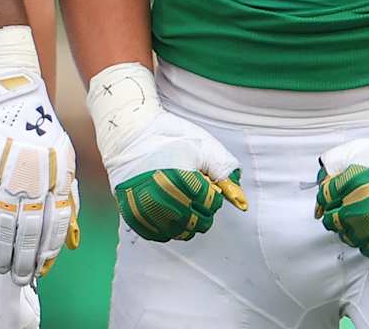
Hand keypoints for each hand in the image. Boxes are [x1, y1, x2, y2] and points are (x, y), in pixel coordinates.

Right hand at [0, 73, 78, 283]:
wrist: (17, 97)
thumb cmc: (43, 133)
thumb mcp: (65, 160)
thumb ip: (67, 198)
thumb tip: (67, 240)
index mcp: (59, 173)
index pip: (57, 220)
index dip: (48, 248)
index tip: (41, 268)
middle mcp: (36, 175)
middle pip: (29, 226)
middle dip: (24, 258)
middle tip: (18, 277)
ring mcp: (8, 171)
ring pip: (3, 221)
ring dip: (1, 249)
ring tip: (0, 267)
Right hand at [86, 64, 246, 242]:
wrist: (130, 134)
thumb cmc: (168, 136)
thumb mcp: (202, 145)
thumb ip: (222, 169)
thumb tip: (238, 196)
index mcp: (181, 178)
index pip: (209, 204)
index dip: (214, 198)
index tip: (210, 191)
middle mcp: (161, 196)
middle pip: (195, 222)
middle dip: (204, 214)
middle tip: (199, 201)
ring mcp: (144, 207)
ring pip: (176, 232)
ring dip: (187, 224)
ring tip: (186, 209)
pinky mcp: (131, 214)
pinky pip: (155, 234)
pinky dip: (167, 230)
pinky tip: (170, 216)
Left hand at [315, 103, 368, 262]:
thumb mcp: (363, 150)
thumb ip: (337, 163)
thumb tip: (320, 184)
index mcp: (356, 182)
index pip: (325, 196)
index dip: (325, 196)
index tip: (332, 197)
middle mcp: (364, 206)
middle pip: (332, 220)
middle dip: (334, 214)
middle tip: (345, 207)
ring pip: (347, 238)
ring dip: (349, 229)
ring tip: (361, 217)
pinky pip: (367, 250)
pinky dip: (366, 242)